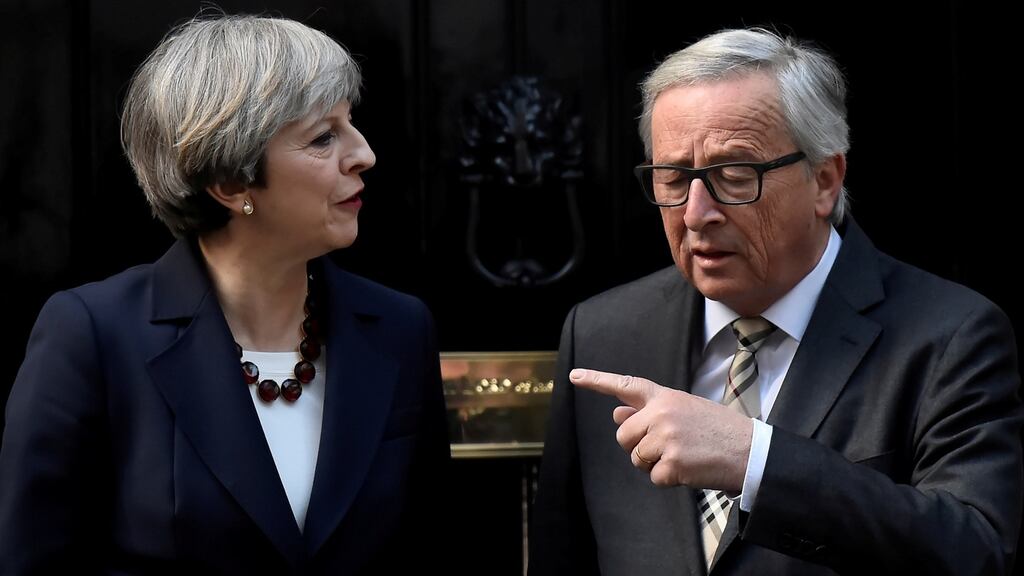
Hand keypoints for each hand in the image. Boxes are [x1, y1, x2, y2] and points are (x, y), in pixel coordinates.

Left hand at [569, 368, 752, 490]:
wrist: (752, 451)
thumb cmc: (719, 431)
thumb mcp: (686, 411)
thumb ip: (651, 412)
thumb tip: (616, 415)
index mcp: (666, 397)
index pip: (626, 386)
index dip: (598, 381)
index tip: (574, 376)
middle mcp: (662, 413)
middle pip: (624, 437)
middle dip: (638, 448)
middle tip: (668, 449)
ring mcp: (666, 437)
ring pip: (637, 459)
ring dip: (656, 465)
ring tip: (685, 456)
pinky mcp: (671, 463)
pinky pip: (654, 477)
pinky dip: (669, 480)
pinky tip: (691, 469)